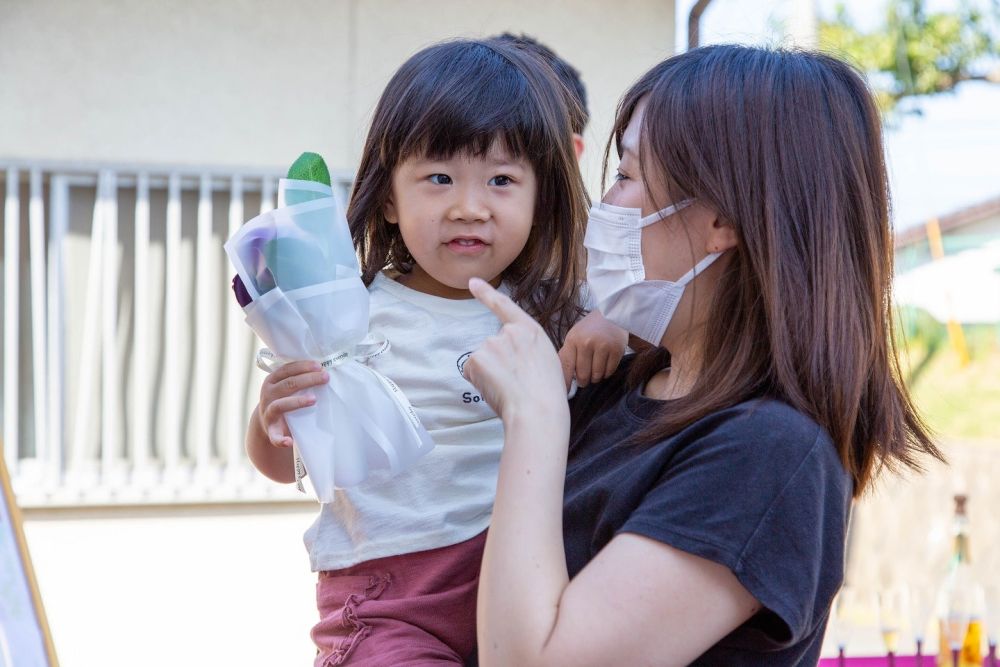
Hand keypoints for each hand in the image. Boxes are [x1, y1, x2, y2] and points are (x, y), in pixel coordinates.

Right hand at [256, 361, 328, 447]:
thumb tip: (326, 369)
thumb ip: (299, 378)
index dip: (302, 366)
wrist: (267, 423)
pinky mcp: (271, 430)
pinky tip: (289, 442)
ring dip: (296, 402)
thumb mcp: (286, 387)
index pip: (286, 370)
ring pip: (279, 406)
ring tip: (313, 400)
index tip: (319, 366)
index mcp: (272, 381)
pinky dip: (280, 439)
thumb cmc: (284, 399)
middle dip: (307, 380)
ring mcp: (268, 413)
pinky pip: (274, 436)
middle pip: (287, 385)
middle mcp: (268, 395)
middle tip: (325, 378)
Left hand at [463, 278, 567, 420]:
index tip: (473, 283)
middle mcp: (508, 332)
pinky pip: (472, 372)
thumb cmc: (547, 392)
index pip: (504, 306)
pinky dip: (479, 382)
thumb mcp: (546, 359)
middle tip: (515, 382)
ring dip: (489, 374)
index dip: (486, 293)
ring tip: (509, 388)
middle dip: (497, 364)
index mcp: (530, 330)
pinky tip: (496, 389)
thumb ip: (526, 349)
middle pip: (493, 346)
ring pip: (482, 361)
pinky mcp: (476, 360)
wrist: (537, 410)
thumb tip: (511, 358)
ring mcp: (490, 345)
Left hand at [558, 310, 627, 388]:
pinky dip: (606, 373)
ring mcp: (603, 346)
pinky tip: (604, 365)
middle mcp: (586, 343)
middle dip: (583, 381)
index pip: (567, 367)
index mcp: (572, 340)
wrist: (611, 314)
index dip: (566, 383)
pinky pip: (609, 372)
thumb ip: (567, 355)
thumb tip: (560, 377)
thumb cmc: (589, 329)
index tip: (565, 392)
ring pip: (597, 376)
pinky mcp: (617, 350)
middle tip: (585, 379)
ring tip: (595, 369)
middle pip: (583, 375)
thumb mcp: (574, 337)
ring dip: (595, 377)